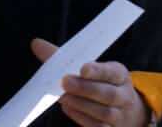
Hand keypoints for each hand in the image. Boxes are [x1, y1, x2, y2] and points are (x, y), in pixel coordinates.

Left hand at [32, 39, 151, 126]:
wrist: (121, 109)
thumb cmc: (97, 83)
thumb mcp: (87, 68)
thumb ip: (63, 57)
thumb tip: (37, 44)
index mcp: (119, 75)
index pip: (113, 73)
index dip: (99, 71)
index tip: (83, 69)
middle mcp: (124, 95)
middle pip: (109, 94)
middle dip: (85, 88)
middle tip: (65, 82)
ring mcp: (120, 114)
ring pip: (105, 112)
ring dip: (81, 104)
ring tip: (63, 97)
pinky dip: (82, 118)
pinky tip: (67, 108)